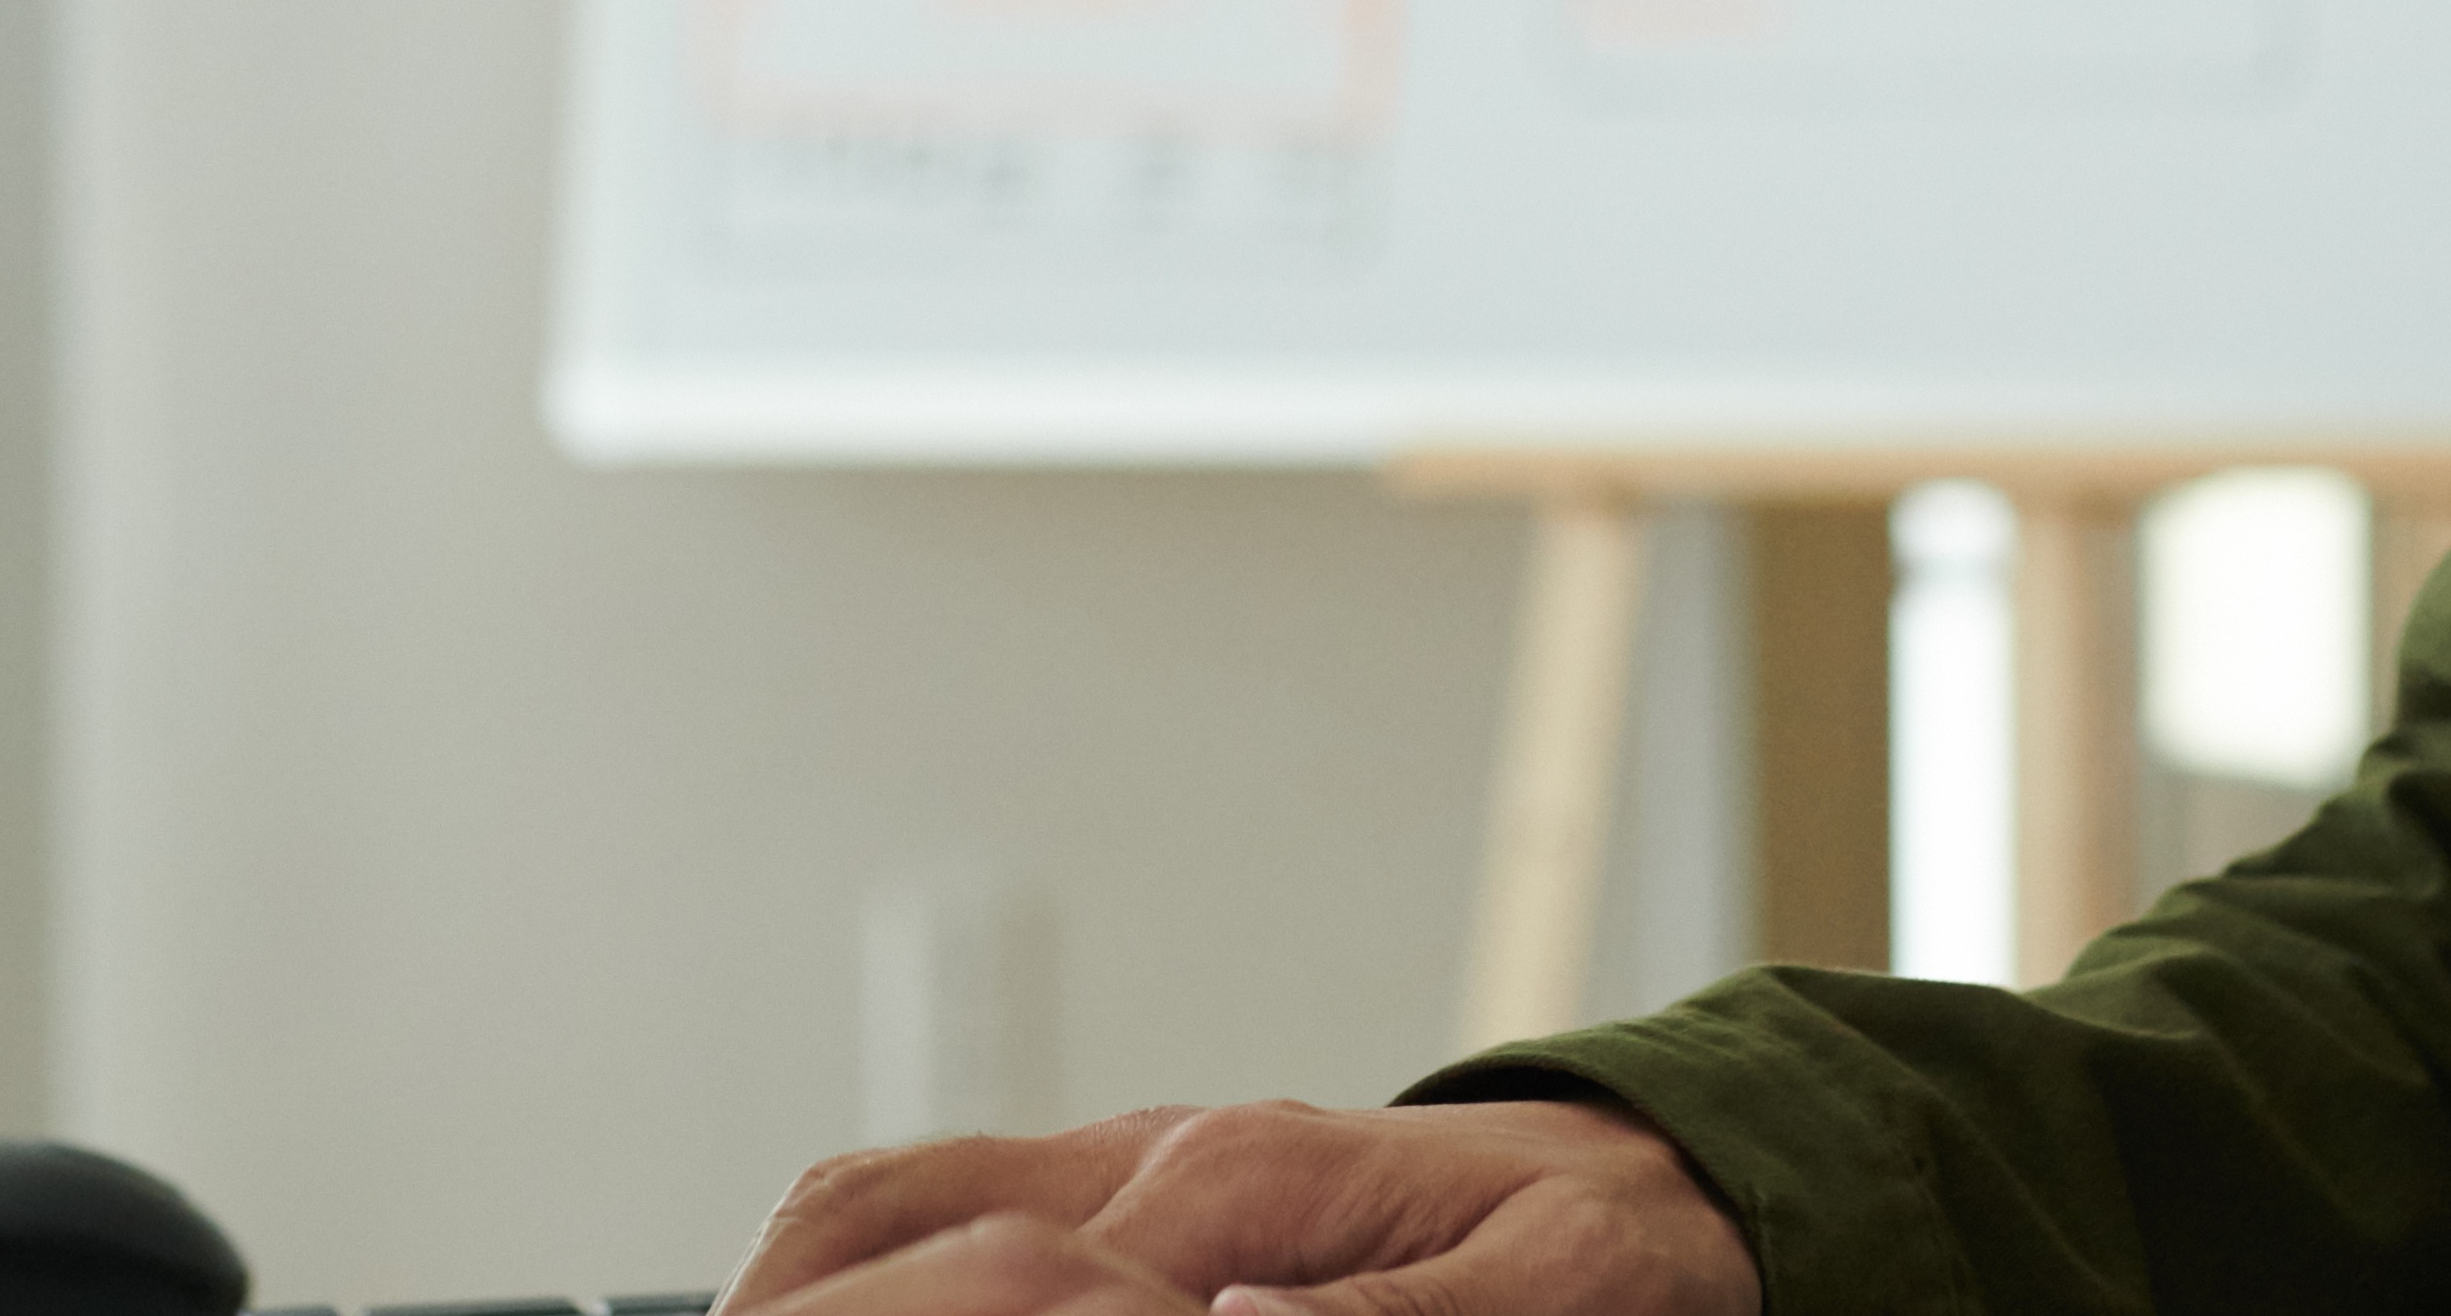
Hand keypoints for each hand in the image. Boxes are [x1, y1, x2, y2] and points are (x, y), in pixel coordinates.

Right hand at [726, 1097, 1759, 1315]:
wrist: (1654, 1174)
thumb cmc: (1610, 1246)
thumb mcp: (1550, 1297)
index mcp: (1248, 1178)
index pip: (1039, 1272)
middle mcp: (1162, 1150)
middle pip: (903, 1214)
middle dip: (807, 1306)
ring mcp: (1131, 1156)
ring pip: (889, 1197)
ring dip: (796, 1280)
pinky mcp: (1130, 1180)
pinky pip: (932, 1197)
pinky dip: (847, 1258)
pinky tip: (808, 1312)